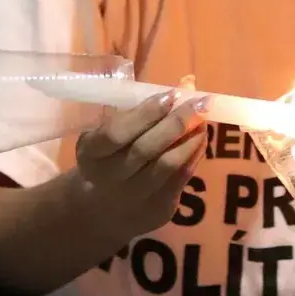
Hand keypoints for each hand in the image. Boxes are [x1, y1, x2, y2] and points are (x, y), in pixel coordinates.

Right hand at [72, 89, 207, 245]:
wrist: (100, 211)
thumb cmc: (107, 160)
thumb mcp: (108, 135)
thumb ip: (140, 111)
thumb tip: (187, 83)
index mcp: (90, 154)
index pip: (115, 134)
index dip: (145, 114)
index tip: (170, 95)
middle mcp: (109, 179)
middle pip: (146, 149)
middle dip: (177, 122)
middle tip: (200, 102)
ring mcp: (134, 197)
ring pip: (169, 164)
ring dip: (192, 137)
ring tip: (203, 116)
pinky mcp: (158, 208)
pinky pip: (182, 177)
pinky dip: (195, 152)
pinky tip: (200, 136)